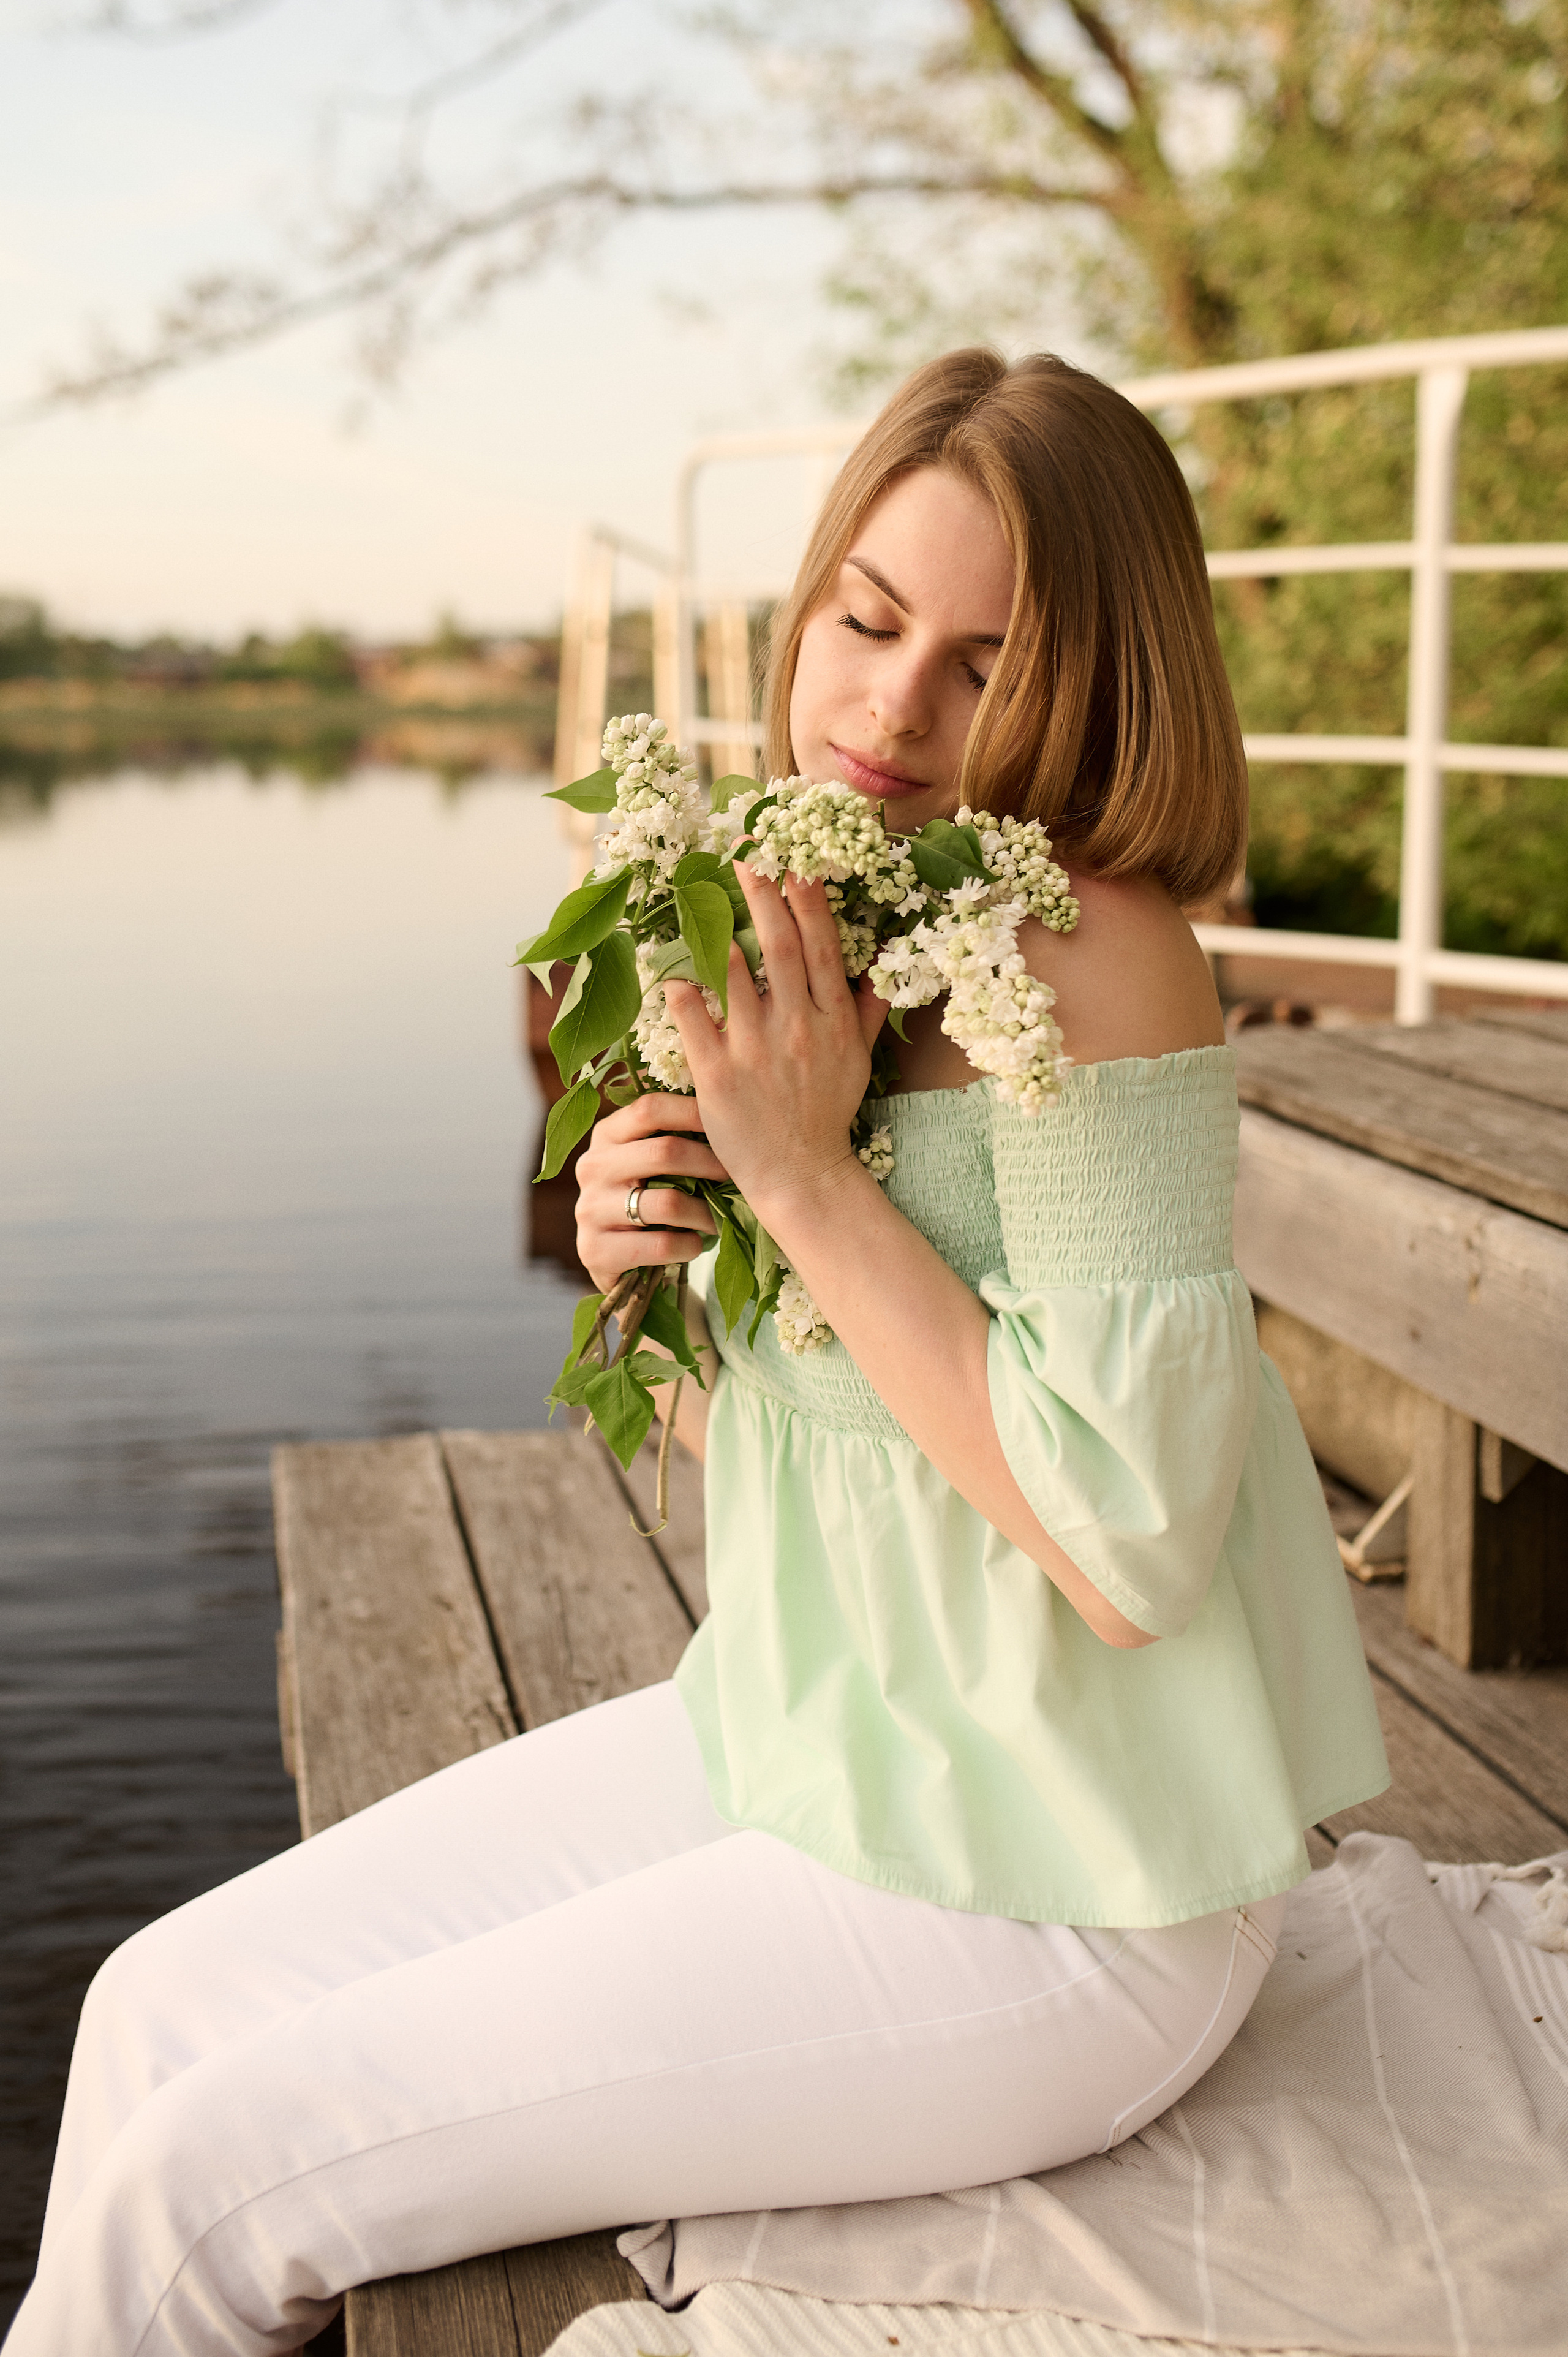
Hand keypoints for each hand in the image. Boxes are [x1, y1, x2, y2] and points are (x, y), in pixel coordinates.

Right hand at [573, 1093, 730, 1295]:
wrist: (614, 1259)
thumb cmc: (647, 1198)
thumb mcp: (650, 1161)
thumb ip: (674, 1135)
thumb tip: (729, 1110)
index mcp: (606, 1135)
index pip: (650, 1109)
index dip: (694, 1112)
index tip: (731, 1123)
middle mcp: (592, 1167)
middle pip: (665, 1152)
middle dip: (712, 1164)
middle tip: (738, 1175)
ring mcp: (589, 1209)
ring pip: (668, 1203)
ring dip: (705, 1212)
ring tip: (720, 1217)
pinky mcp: (594, 1250)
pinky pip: (662, 1245)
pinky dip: (690, 1245)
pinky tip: (695, 1244)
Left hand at [666, 866, 886, 1233]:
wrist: (802, 1175)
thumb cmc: (826, 1113)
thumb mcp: (859, 1061)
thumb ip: (867, 1012)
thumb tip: (881, 968)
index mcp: (833, 1021)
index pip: (822, 946)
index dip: (807, 898)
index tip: (792, 859)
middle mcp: (798, 1029)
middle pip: (781, 946)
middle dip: (763, 893)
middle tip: (744, 851)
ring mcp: (756, 1051)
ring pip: (735, 975)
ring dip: (718, 929)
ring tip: (700, 890)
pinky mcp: (717, 1076)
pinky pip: (693, 1019)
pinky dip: (680, 987)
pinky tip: (667, 961)